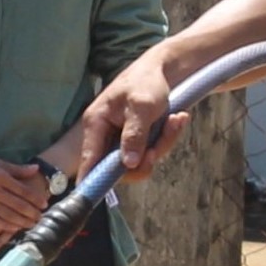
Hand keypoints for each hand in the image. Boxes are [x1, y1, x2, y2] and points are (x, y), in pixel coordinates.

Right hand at [0, 146, 50, 254]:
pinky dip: (4, 225)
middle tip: (41, 218)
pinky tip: (13, 228)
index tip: (44, 203)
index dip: (35, 198)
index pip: (22, 189)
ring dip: (20, 221)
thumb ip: (15, 168)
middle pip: (17, 204)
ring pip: (6, 214)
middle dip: (31, 212)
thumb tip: (35, 169)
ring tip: (31, 225)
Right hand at [80, 56, 189, 177]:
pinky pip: (151, 152)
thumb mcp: (142, 106)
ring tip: (176, 120)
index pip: (89, 160)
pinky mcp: (137, 140)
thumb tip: (127, 164)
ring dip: (162, 145)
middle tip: (162, 143)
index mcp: (96, 124)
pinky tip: (177, 120)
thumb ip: (133, 135)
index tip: (93, 197)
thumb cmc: (146, 82)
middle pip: (120, 167)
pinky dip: (167, 139)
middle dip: (147, 158)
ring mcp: (121, 139)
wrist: (163, 69)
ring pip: (140, 161)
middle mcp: (105, 135)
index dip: (91, 180)